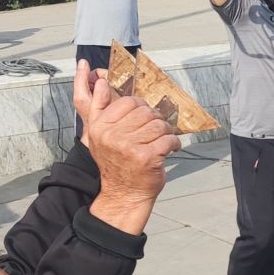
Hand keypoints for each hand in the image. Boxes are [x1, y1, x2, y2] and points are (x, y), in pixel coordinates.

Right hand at [75, 61, 180, 227]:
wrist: (123, 194)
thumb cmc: (116, 163)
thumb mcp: (99, 135)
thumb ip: (99, 106)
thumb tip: (101, 81)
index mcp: (100, 127)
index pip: (129, 102)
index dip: (142, 108)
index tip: (144, 120)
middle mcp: (112, 136)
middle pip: (145, 112)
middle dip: (155, 120)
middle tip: (156, 131)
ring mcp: (129, 147)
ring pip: (158, 125)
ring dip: (166, 131)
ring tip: (163, 139)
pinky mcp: (147, 157)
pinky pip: (168, 139)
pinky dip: (174, 143)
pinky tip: (171, 148)